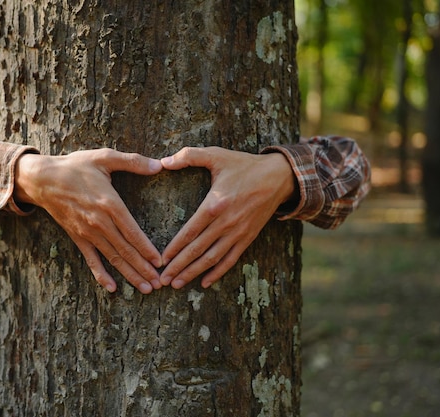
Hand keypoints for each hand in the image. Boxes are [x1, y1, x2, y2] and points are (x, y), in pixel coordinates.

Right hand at [14, 148, 163, 293]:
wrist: (42, 179)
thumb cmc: (75, 166)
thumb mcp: (104, 157)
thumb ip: (133, 161)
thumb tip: (159, 165)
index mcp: (110, 204)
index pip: (132, 232)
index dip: (147, 249)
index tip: (160, 262)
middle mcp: (100, 222)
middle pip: (126, 250)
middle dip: (143, 268)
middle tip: (159, 283)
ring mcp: (88, 233)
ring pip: (113, 258)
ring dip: (129, 274)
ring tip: (145, 288)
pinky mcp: (78, 237)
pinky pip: (91, 260)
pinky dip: (101, 275)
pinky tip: (112, 288)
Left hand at [159, 147, 295, 288]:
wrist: (278, 177)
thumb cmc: (243, 165)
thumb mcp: (216, 155)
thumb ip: (189, 156)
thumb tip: (163, 161)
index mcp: (215, 204)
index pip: (190, 231)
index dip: (174, 247)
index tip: (161, 259)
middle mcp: (226, 222)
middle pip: (198, 250)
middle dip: (178, 266)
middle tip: (162, 280)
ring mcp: (238, 232)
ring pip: (212, 259)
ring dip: (193, 273)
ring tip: (176, 284)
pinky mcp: (248, 238)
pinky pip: (230, 260)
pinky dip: (217, 273)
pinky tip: (204, 283)